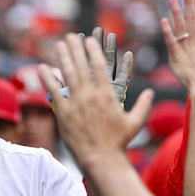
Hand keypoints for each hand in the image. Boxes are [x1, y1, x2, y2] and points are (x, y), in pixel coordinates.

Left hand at [38, 34, 152, 165]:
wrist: (101, 159)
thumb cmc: (119, 142)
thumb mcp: (135, 122)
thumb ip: (143, 105)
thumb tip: (152, 93)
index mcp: (108, 95)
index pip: (100, 66)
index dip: (94, 51)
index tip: (89, 40)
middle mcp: (91, 96)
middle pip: (82, 66)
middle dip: (76, 49)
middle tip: (70, 36)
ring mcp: (76, 104)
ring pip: (67, 75)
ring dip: (63, 57)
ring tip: (59, 45)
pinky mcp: (64, 113)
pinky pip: (54, 92)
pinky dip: (48, 78)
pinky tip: (42, 67)